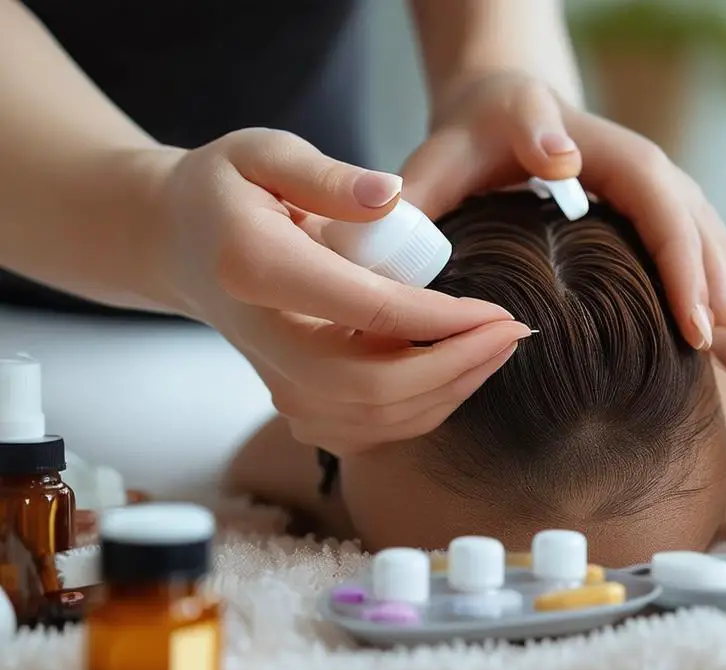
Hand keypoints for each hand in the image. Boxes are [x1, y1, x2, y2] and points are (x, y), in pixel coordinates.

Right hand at [152, 128, 532, 455]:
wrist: (181, 242)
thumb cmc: (230, 188)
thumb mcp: (266, 152)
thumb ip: (327, 176)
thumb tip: (391, 197)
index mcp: (255, 269)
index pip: (369, 312)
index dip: (446, 320)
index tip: (501, 310)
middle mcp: (263, 339)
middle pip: (374, 387)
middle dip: (458, 368)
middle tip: (514, 333)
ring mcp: (275, 380)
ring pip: (373, 419)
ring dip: (450, 392)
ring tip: (497, 349)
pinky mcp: (293, 401)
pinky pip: (366, 429)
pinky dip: (421, 411)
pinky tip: (457, 373)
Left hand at [399, 73, 725, 350]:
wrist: (499, 107)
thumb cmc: (476, 135)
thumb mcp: (462, 142)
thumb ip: (502, 146)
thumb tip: (559, 162)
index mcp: (608, 152)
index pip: (661, 208)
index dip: (682, 266)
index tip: (692, 323)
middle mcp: (643, 164)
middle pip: (692, 222)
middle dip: (710, 282)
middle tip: (716, 343)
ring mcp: (653, 181)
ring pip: (704, 228)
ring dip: (723, 276)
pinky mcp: (652, 199)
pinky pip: (697, 234)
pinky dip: (717, 268)